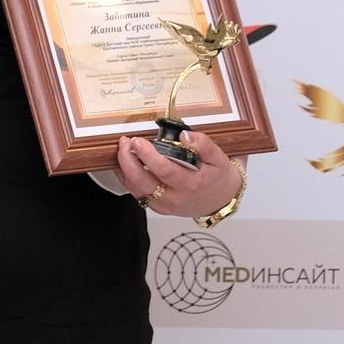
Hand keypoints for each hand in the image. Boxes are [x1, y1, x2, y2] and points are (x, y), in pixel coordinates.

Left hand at [113, 130, 242, 219]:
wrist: (220, 200)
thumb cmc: (218, 178)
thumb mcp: (218, 158)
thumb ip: (203, 144)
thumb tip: (185, 136)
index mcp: (191, 184)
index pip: (164, 170)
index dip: (147, 154)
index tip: (138, 141)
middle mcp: (176, 198)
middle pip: (144, 182)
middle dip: (128, 161)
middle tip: (125, 143)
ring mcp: (165, 205)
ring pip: (136, 190)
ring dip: (125, 169)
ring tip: (124, 150)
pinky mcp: (158, 208)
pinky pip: (138, 194)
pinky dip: (128, 179)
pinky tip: (126, 165)